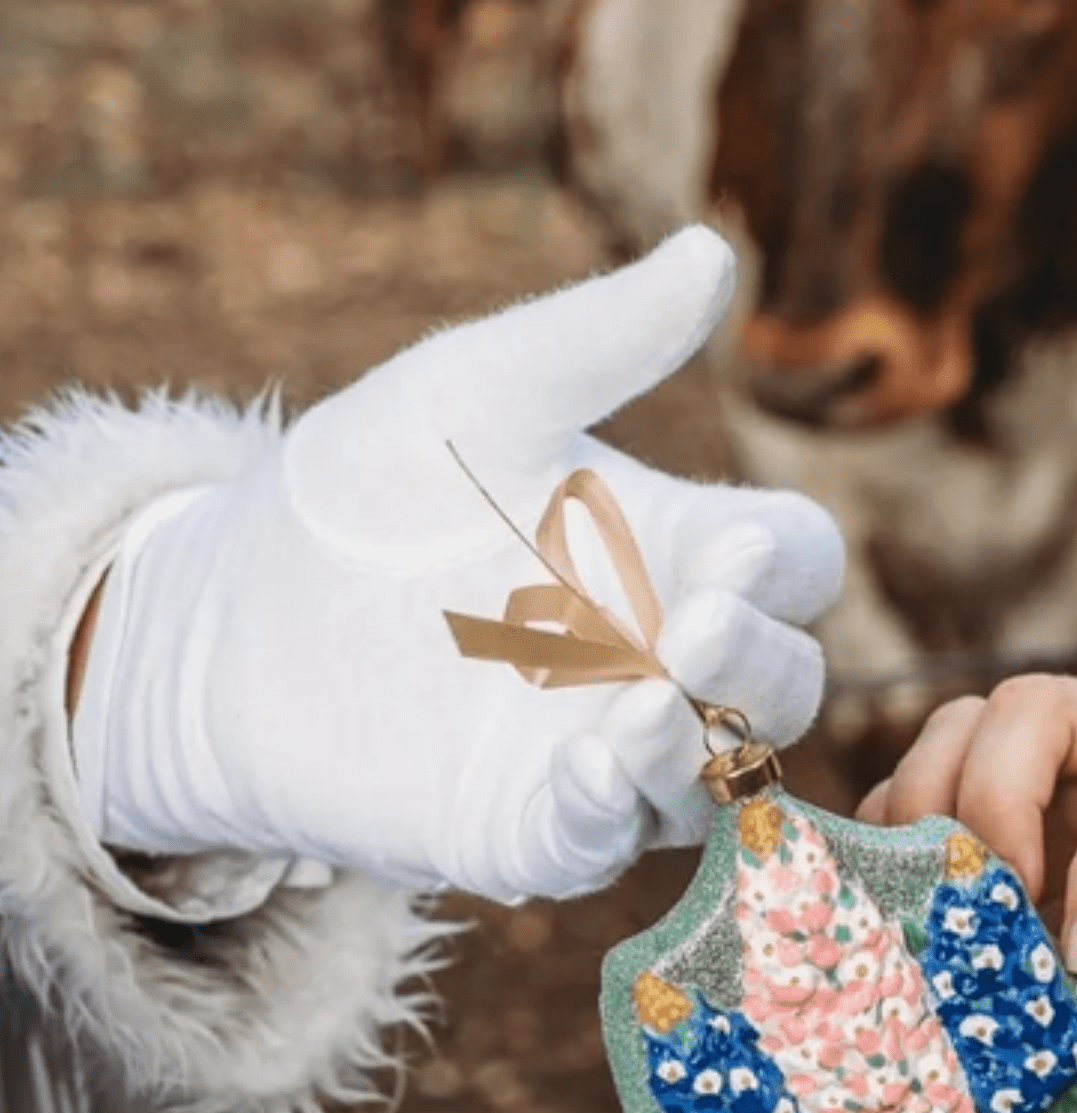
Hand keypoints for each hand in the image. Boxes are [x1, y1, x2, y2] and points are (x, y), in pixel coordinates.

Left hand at [71, 226, 842, 903]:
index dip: (780, 565)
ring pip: (719, 779)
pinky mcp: (534, 827)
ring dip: (701, 750)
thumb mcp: (475, 394)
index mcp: (671, 551)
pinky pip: (611, 844)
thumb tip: (710, 250)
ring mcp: (605, 751)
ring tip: (636, 711)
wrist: (230, 613)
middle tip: (689, 631)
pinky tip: (582, 772)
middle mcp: (660, 658)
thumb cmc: (365, 490)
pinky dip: (613, 818)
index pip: (792, 564)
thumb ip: (596, 340)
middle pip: (786, 683)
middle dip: (760, 666)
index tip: (721, 545)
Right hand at [860, 675, 1076, 1037]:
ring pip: (962, 731)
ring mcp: (1059, 753)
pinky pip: (927, 787)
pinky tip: (918, 913)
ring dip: (932, 815)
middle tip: (1001, 908)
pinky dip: (906, 845)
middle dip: (996, 802)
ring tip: (947, 912)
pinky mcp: (1006, 795)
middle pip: (1031, 708)